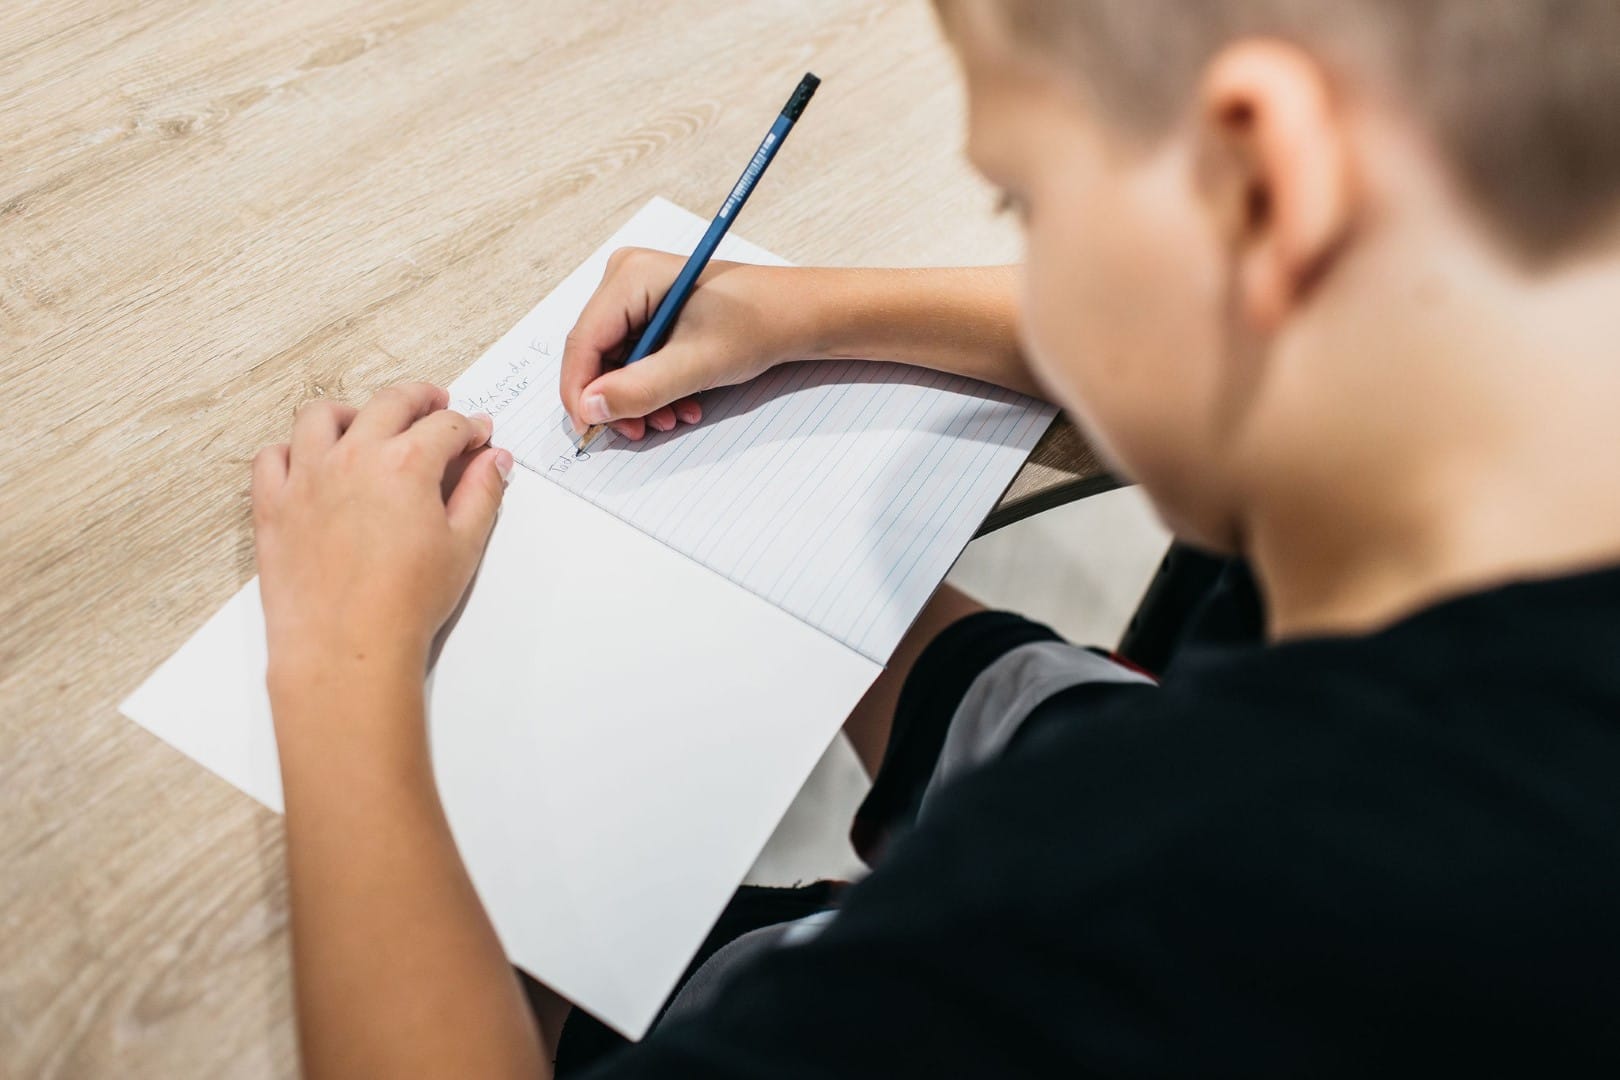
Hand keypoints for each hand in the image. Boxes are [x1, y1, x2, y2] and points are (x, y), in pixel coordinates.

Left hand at [252, 382, 512, 695]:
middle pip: (390, 403)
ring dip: (353, 411)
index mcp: (406, 463)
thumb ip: (481, 493)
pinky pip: (273, 456)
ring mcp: (307, 476)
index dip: (469, 428)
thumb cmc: (405, 603)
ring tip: (368, 423)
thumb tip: (494, 461)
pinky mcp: (273, 504)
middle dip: (420, 399)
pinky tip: (312, 461)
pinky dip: (293, 450)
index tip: (477, 438)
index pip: (446, 426)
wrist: (346, 646)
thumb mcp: (463, 545)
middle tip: (436, 405)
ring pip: (323, 415)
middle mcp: (353, 457)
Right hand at [559, 248, 816, 439]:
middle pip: (596, 354)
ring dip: (639, 398)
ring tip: (673, 417)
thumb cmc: (757, 324)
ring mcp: (638, 295)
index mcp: (630, 277)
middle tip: (641, 430)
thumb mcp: (696, 364)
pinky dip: (653, 386)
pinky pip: (636, 357)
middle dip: (618, 399)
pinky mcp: (652, 311)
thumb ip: (640, 389)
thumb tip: (590, 408)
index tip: (591, 431)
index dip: (580, 392)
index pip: (583, 342)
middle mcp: (626, 279)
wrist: (797, 314)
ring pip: (616, 362)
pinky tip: (680, 403)